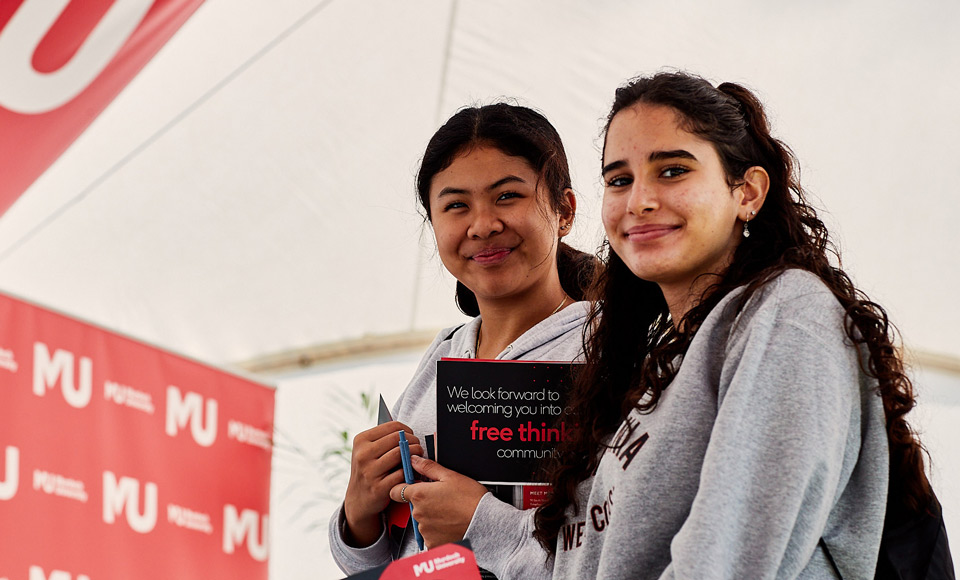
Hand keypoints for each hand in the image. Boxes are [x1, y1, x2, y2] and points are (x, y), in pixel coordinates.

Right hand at [343, 421, 422, 546]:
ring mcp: (369, 471)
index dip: (408, 430)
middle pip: (398, 438)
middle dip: (414, 442)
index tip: (412, 437)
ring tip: (418, 459)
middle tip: (418, 448)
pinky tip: (412, 472)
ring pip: (400, 454)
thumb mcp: (368, 451)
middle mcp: (363, 454)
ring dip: (415, 455)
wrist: (358, 499)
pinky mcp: (378, 488)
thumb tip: (408, 433)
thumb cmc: (369, 470)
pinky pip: (402, 473)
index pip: (393, 426)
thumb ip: (385, 440)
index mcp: (361, 440)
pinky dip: (411, 472)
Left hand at [390, 455, 488, 548]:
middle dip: (424, 502)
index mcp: (420, 495)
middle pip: (413, 506)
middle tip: (442, 499)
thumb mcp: (451, 476)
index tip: (411, 485)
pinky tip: (450, 524)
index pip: (396, 491)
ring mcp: (425, 530)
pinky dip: (438, 531)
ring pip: (422, 521)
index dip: (402, 487)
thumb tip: (414, 460)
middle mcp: (419, 514)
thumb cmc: (471, 500)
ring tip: (449, 513)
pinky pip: (430, 536)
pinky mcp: (432, 543)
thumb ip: (428, 467)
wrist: (485, 523)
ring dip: (432, 517)